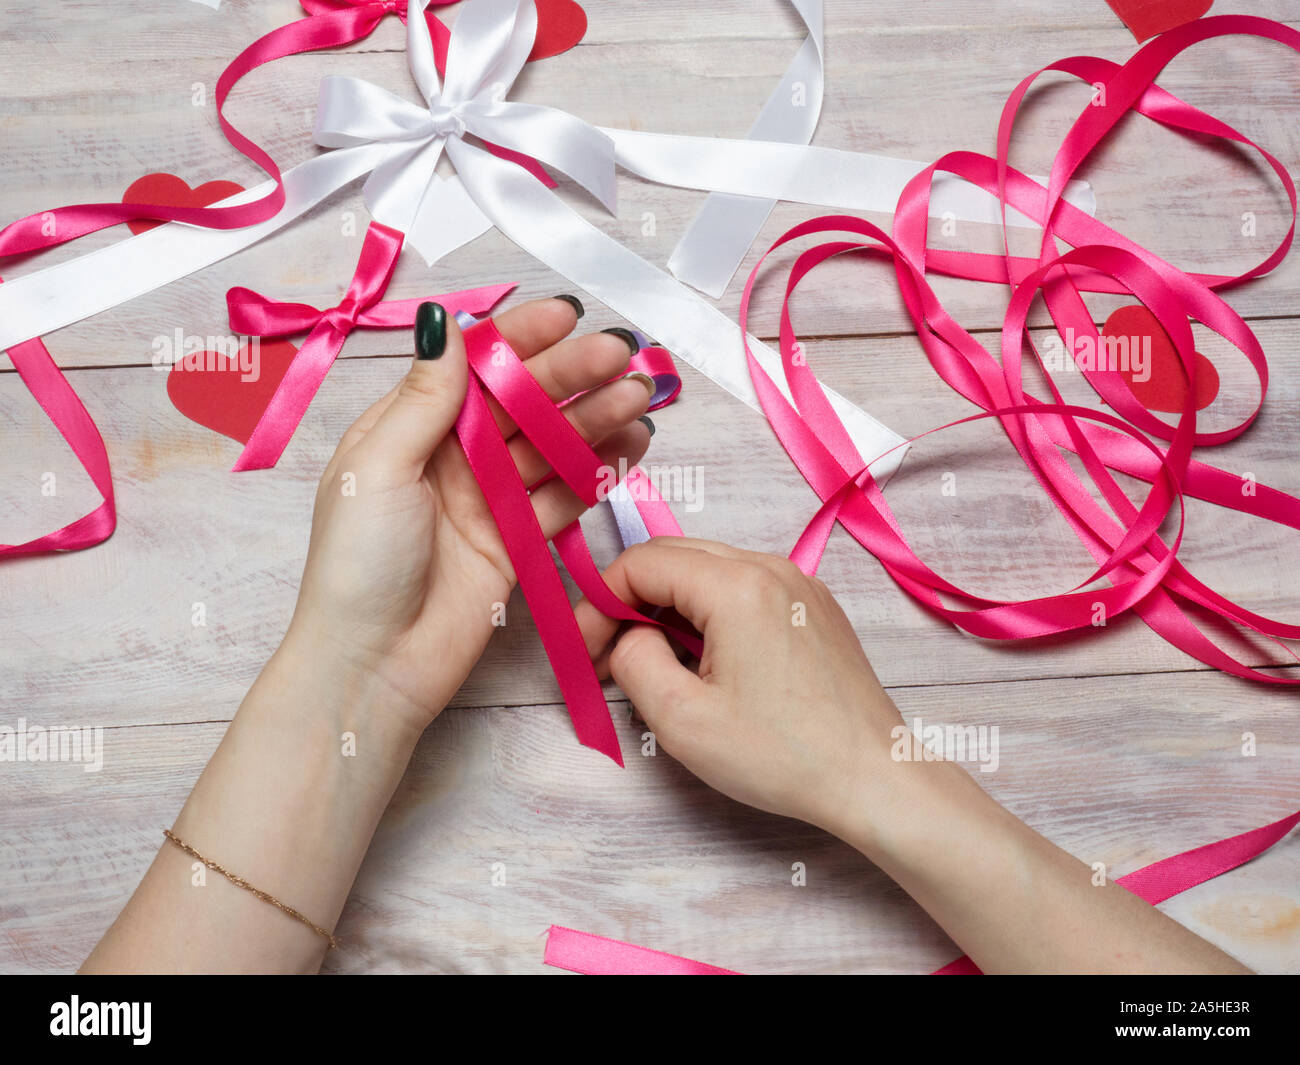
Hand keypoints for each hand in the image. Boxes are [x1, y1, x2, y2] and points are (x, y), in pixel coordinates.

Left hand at [287, 296, 654, 737]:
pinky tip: (633, 446)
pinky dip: (599, 470)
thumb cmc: (357, 564)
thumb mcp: (378, 468)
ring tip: (641, 398)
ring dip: (596, 417)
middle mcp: (452, 456)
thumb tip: (446, 323)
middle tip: (622, 355)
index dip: (520, 338)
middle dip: (572, 375)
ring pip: (551, 445)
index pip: (474, 367)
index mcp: (410, 428)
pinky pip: (565, 495)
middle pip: (522, 402)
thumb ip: (424, 399)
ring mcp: (489, 499)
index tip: (567, 316)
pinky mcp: (518, 541)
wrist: (373, 665)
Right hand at [574, 537, 951, 841]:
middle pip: (674, 557)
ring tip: (652, 664)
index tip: (584, 649)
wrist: (874, 778)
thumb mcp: (682, 720)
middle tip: (607, 656)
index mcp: (736, 586)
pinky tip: (703, 662)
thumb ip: (634, 661)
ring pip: (709, 570)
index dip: (598, 602)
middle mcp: (771, 567)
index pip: (641, 562)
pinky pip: (744, 589)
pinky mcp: (815, 607)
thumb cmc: (782, 755)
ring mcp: (799, 584)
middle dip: (629, 601)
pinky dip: (709, 613)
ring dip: (668, 607)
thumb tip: (630, 638)